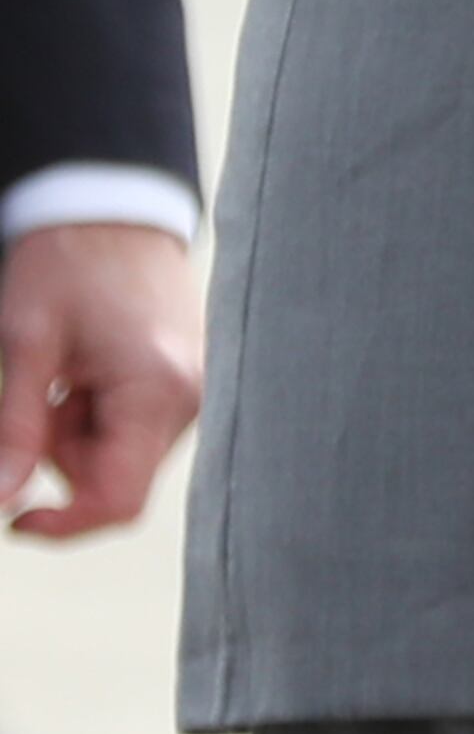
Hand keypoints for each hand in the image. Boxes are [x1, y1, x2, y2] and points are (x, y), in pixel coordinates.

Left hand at [0, 222, 205, 538]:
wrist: (113, 208)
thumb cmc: (70, 263)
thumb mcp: (25, 345)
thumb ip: (13, 430)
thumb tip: (2, 502)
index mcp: (159, 388)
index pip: (118, 500)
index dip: (61, 525)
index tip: (14, 514)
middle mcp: (191, 396)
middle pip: (114, 478)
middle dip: (60, 455)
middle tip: (38, 397)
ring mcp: (194, 389)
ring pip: (119, 456)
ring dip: (76, 434)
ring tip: (65, 373)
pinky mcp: (186, 381)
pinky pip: (133, 430)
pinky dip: (95, 416)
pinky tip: (87, 372)